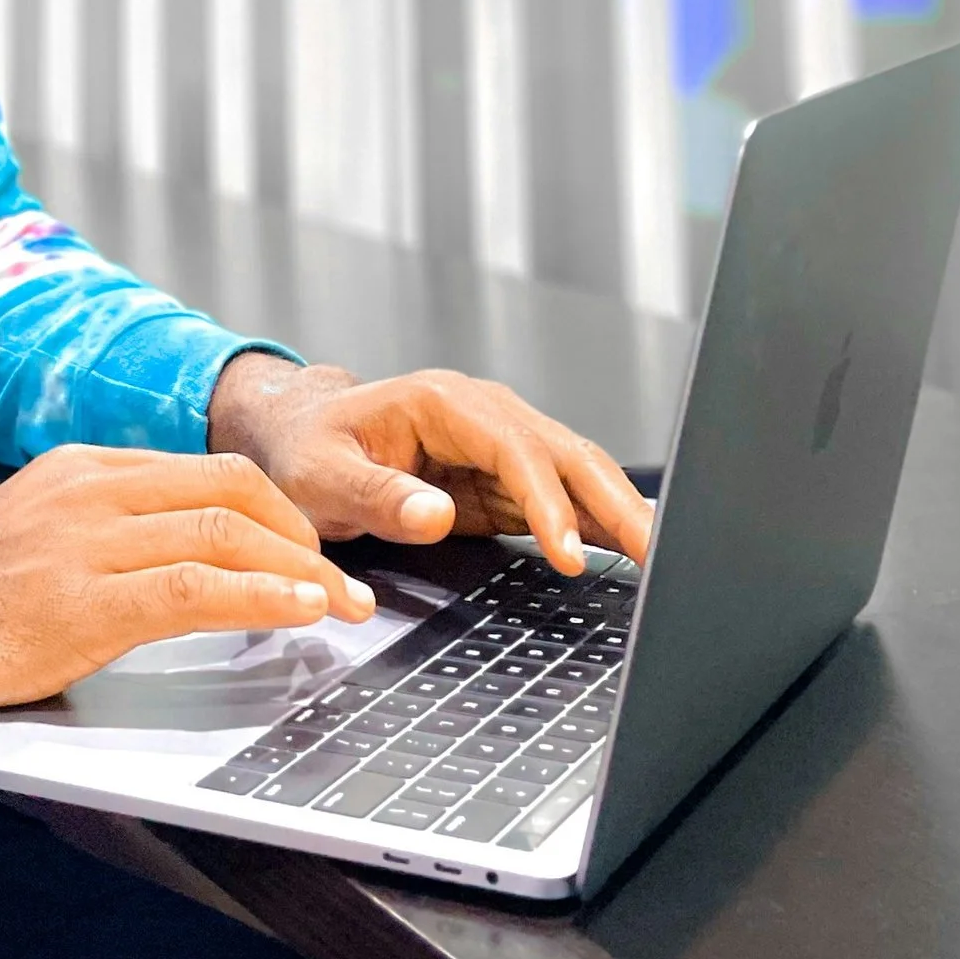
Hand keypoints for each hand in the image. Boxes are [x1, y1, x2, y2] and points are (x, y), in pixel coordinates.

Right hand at [0, 444, 378, 794]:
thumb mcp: (24, 549)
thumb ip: (95, 544)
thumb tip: (179, 570)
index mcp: (71, 471)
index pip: (199, 470)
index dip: (270, 506)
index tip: (309, 547)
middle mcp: (82, 489)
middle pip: (227, 486)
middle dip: (300, 531)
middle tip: (340, 581)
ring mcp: (81, 541)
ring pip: (225, 530)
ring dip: (302, 570)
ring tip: (343, 608)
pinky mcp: (81, 602)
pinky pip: (200, 589)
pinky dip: (266, 598)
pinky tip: (302, 615)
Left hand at [205, 355, 652, 575]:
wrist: (299, 435)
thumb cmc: (306, 450)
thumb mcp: (323, 476)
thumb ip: (377, 496)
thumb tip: (435, 514)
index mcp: (440, 402)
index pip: (513, 449)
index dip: (547, 499)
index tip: (569, 553)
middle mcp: (480, 413)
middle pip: (563, 452)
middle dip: (612, 500)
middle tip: (655, 553)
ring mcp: (496, 443)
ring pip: (573, 472)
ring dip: (616, 510)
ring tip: (660, 556)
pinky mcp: (499, 478)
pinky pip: (558, 497)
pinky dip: (595, 521)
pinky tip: (628, 547)